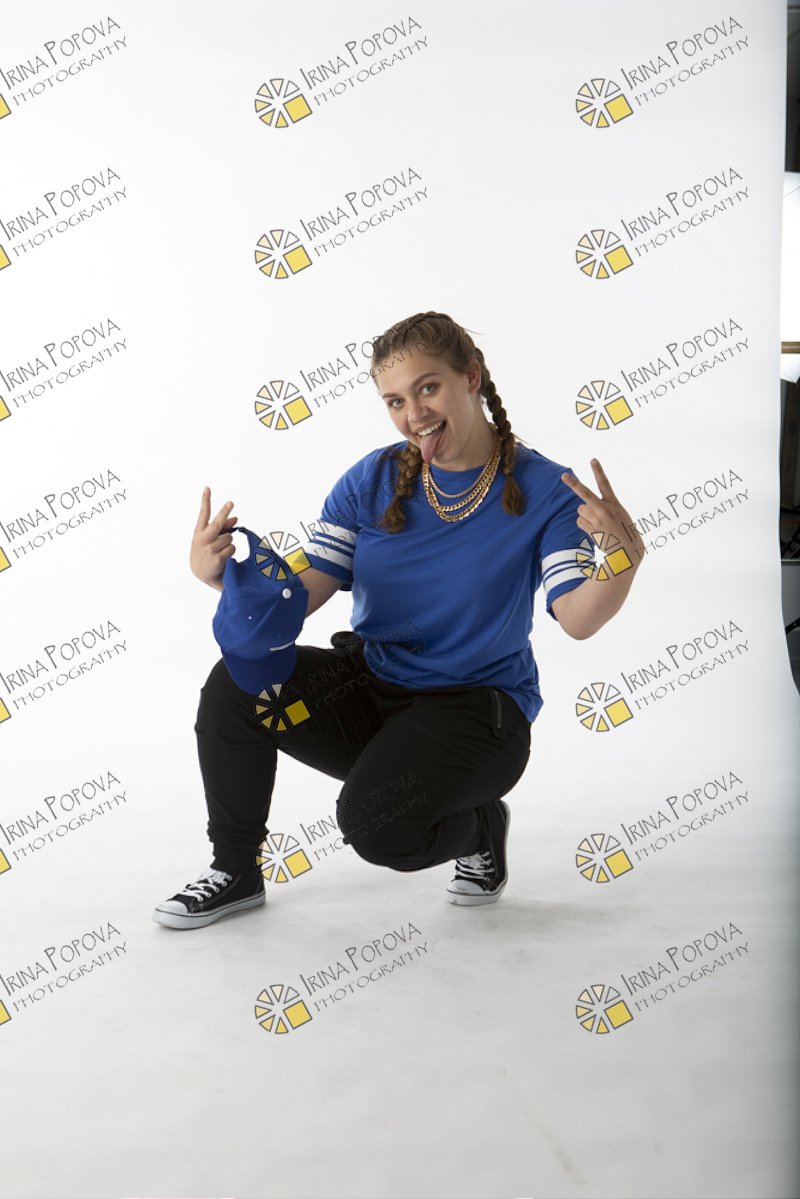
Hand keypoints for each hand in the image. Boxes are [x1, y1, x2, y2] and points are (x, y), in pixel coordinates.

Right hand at [190, 487, 237, 589]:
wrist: (201, 572)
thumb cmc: (206, 550)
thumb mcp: (209, 538)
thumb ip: (222, 528)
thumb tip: (236, 519)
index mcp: (199, 532)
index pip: (203, 514)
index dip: (205, 500)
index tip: (207, 488)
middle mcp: (202, 539)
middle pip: (217, 524)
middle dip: (224, 512)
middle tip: (231, 502)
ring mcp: (209, 549)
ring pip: (229, 538)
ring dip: (228, 542)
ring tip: (220, 549)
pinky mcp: (217, 558)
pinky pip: (231, 548)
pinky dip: (230, 551)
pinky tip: (223, 556)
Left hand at [560, 459, 645, 576]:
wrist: (628, 550)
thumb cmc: (622, 529)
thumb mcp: (618, 514)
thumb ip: (602, 506)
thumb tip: (582, 507)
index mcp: (614, 503)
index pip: (605, 484)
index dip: (598, 471)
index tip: (593, 460)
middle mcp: (605, 509)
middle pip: (585, 494)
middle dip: (573, 484)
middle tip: (563, 475)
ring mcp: (598, 520)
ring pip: (580, 510)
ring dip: (585, 515)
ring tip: (598, 523)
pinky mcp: (592, 530)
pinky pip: (579, 522)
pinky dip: (584, 525)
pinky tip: (596, 530)